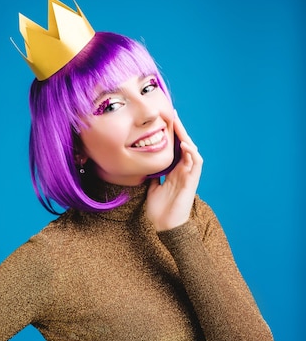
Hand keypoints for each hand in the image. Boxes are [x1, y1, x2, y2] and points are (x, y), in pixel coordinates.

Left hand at [146, 112, 202, 230]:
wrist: (165, 226)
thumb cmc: (159, 210)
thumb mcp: (151, 188)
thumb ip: (152, 176)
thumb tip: (144, 167)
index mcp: (174, 171)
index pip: (175, 148)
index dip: (171, 134)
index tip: (165, 120)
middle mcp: (183, 171)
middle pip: (184, 145)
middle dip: (179, 129)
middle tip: (172, 114)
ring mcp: (189, 175)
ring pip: (191, 150)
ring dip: (185, 136)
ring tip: (177, 124)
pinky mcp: (192, 181)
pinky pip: (196, 162)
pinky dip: (191, 152)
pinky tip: (184, 144)